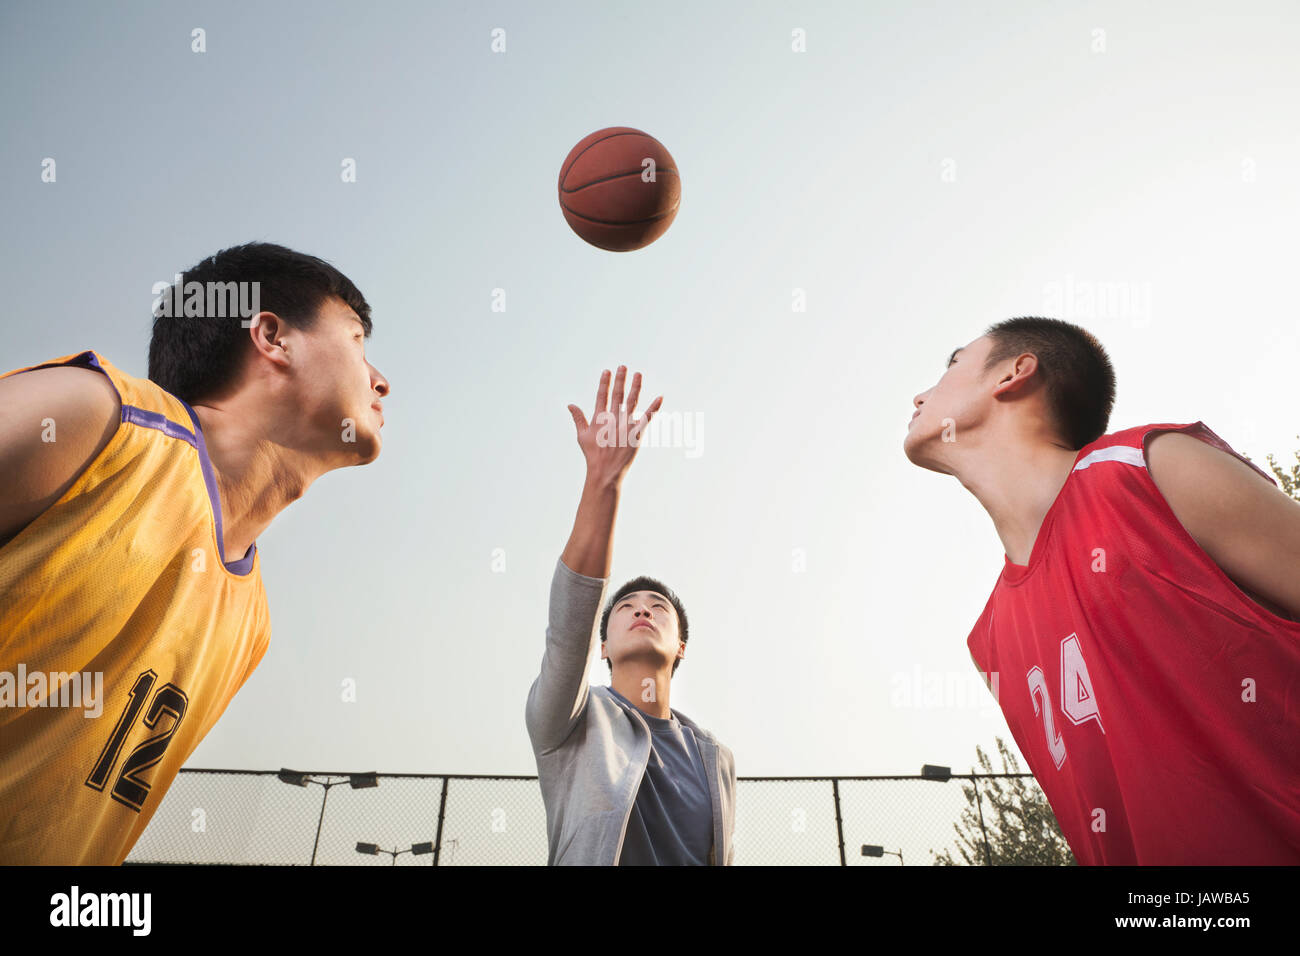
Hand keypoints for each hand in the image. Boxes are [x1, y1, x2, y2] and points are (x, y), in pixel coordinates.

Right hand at [567, 366, 662, 485]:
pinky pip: (647, 418)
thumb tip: (570, 404)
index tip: (607, 371)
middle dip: (620, 380)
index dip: (605, 383)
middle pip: (617, 395)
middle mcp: (613, 419)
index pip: (602, 396)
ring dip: (635, 387)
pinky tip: (660, 397)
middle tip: (623, 366)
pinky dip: (654, 407)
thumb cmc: (592, 455)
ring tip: (638, 374)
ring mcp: (625, 425)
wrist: (604, 471)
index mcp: (599, 418)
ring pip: (632, 401)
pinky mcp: (636, 433)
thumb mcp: (582, 436)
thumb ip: (578, 418)